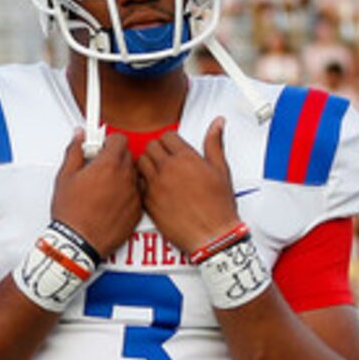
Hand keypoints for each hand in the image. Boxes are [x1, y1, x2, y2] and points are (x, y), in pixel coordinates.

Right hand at [48, 131, 143, 258]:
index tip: (100, 146)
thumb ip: (74, 151)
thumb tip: (79, 137)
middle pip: (128, 155)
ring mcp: (134, 195)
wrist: (80, 241)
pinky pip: (137, 194)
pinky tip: (110, 200)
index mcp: (108, 165)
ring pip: (133, 175)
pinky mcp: (138, 211)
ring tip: (104, 185)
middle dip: (113, 156)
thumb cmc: (72, 212)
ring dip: (121, 175)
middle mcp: (125, 178)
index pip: (119, 139)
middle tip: (97, 166)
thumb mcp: (64, 176)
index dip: (108, 141)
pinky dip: (126, 193)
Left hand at [137, 121, 240, 255]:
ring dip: (147, 163)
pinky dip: (142, 182)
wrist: (212, 235)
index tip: (174, 147)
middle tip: (165, 157)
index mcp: (186, 159)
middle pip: (151, 146)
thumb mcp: (221, 170)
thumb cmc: (218, 206)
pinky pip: (137, 183)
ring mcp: (155, 185)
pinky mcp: (148, 200)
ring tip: (157, 170)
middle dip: (158, 149)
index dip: (171, 141)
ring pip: (140, 162)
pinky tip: (152, 185)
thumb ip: (214, 143)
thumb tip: (217, 124)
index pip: (167, 136)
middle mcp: (168, 169)